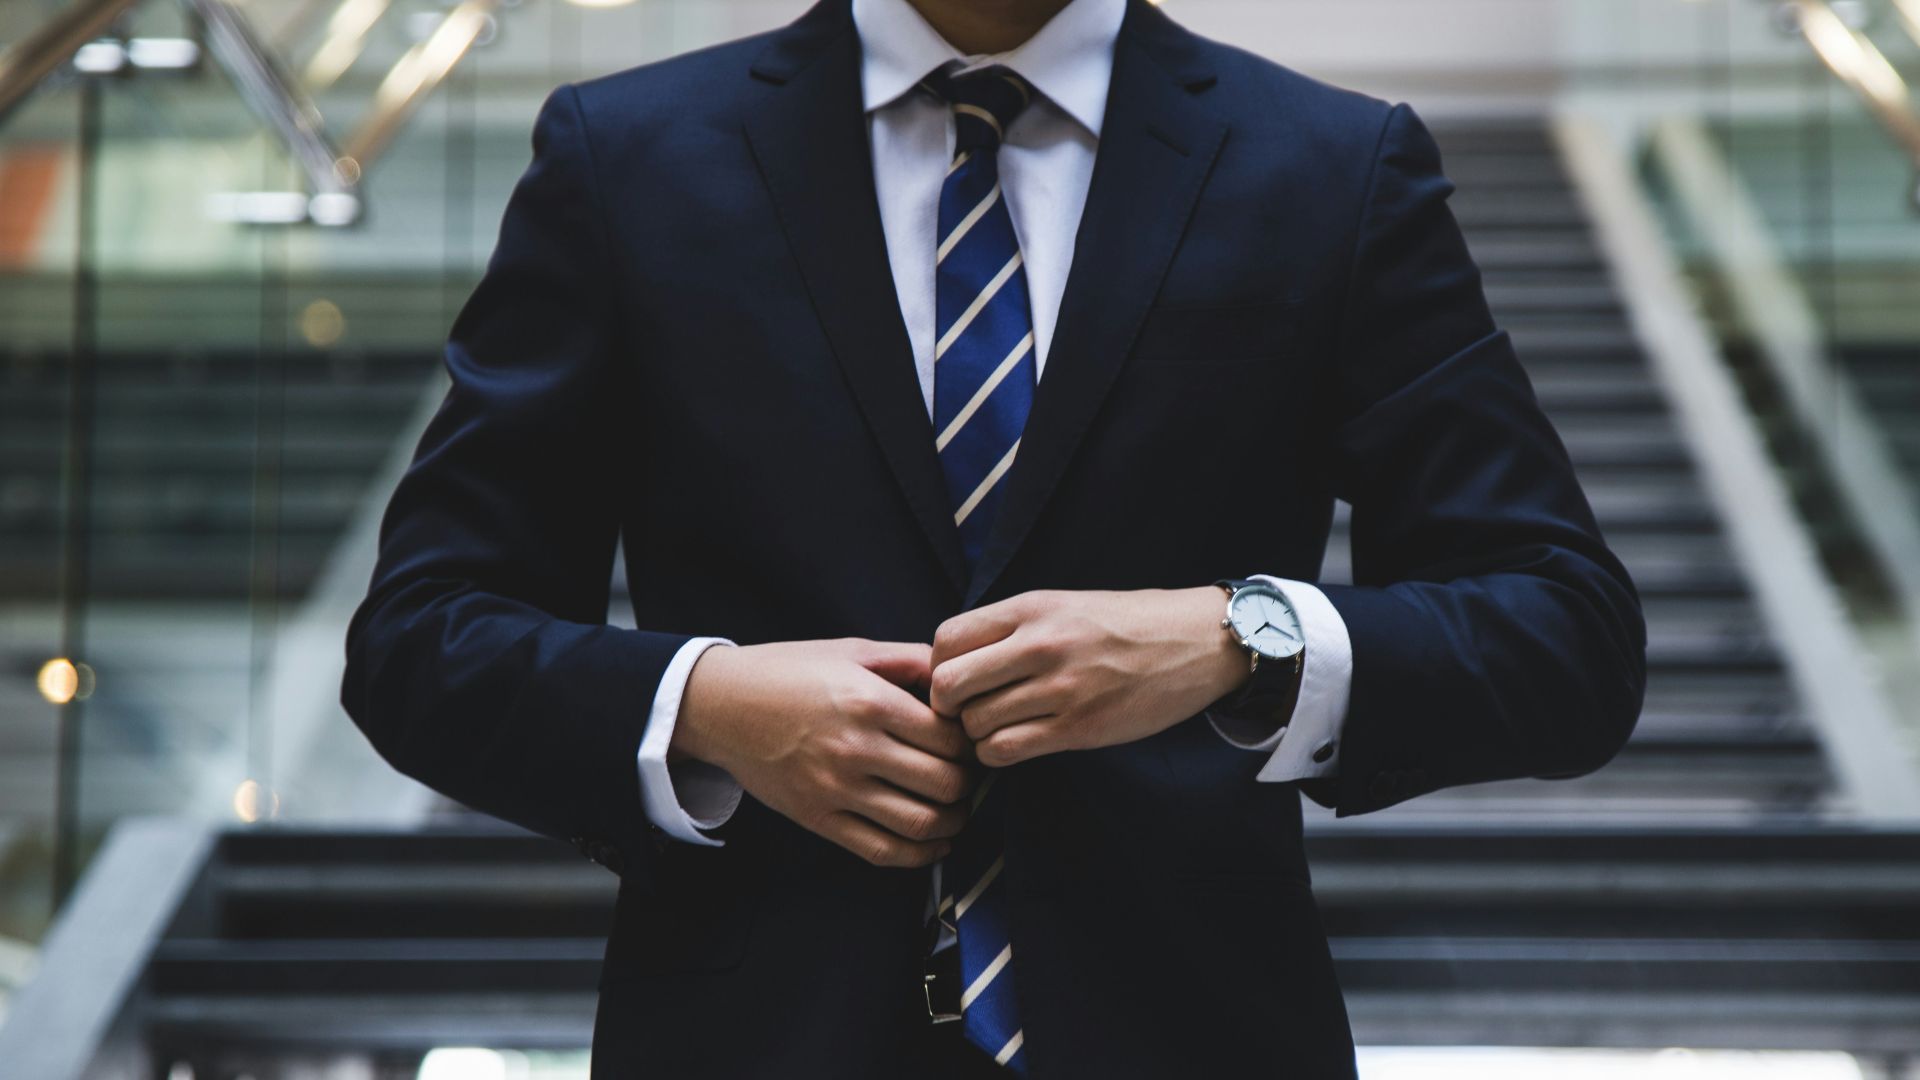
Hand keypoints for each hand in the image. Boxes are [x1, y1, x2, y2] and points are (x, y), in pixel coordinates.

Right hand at [671, 638, 975, 866]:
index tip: (971, 741)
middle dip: (968, 783)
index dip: (972, 743)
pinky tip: (934, 843)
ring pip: (920, 823)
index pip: (950, 738)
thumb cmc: (789, 671)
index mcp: (870, 702)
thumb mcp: (852, 650)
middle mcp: (856, 749)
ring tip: (957, 809)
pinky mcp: (818, 818)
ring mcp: (836, 789)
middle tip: (969, 775)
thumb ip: (910, 660)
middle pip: (945, 783)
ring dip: (953, 822)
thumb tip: (958, 675)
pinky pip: (881, 850)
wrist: (721, 705)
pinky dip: (920, 855)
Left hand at [929, 588, 1249, 766]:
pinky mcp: (1079, 727)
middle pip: (948, 685)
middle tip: (965, 712)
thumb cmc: (1125, 624)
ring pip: (975, 724)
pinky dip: (997, 754)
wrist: (1195, 642)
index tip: (956, 679)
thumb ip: (1012, 628)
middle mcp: (1040, 645)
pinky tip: (1014, 744)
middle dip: (947, 706)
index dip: (938, 666)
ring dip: (975, 734)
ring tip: (997, 727)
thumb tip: (954, 660)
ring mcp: (1060, 689)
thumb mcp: (1063, 605)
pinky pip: (1006, 750)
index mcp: (1031, 608)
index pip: (946, 639)